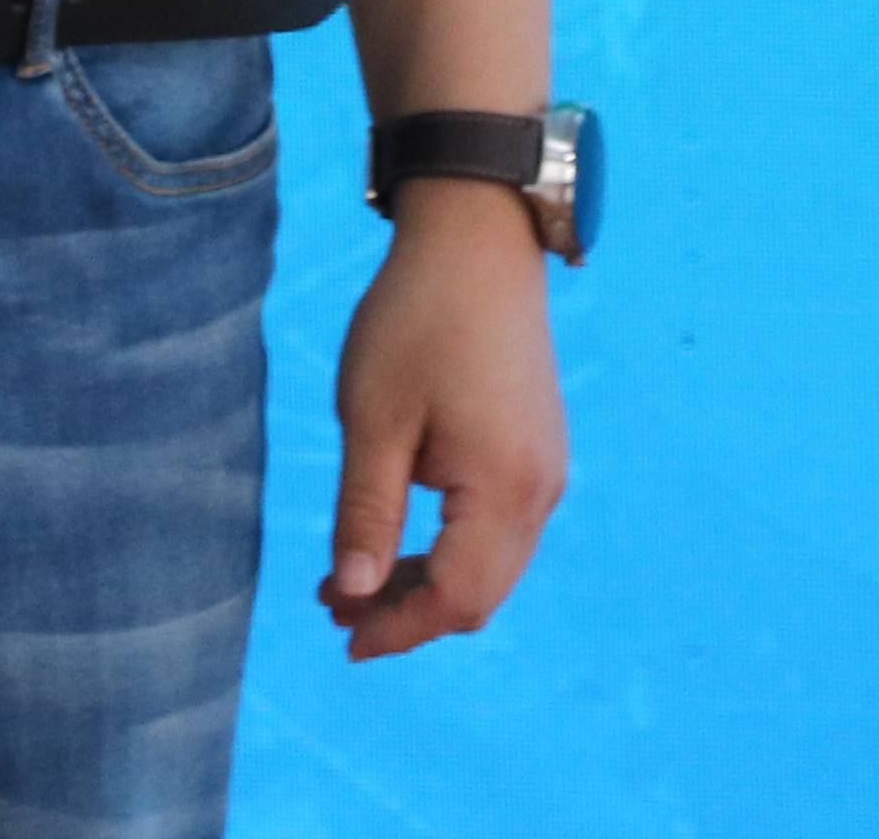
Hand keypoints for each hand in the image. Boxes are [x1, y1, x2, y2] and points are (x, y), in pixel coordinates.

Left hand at [323, 188, 567, 654]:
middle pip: (480, 593)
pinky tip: (397, 535)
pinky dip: (449, 546)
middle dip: (408, 611)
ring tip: (350, 577)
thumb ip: (366, 512)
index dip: (398, 627)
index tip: (341, 636)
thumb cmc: (416, 320)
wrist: (477, 241)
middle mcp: (540, 491)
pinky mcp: (536, 451)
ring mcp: (546, 471)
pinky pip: (498, 528)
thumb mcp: (373, 419)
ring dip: (426, 580)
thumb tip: (356, 592)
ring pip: (491, 564)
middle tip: (332, 607)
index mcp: (504, 488)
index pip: (456, 597)